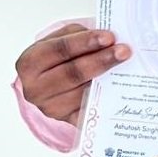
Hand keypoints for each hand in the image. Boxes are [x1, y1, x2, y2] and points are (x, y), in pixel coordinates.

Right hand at [16, 24, 130, 125]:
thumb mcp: (63, 38)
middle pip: (72, 74)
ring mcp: (51, 108)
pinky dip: (106, 101)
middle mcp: (36, 89)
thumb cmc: (59, 56)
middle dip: (101, 61)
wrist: (50, 81)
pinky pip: (91, 112)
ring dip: (108, 79)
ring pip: (83, 93)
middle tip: (124, 51)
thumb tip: (110, 40)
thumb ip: (82, 36)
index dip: (85, 43)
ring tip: (127, 66)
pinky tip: (121, 89)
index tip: (109, 37)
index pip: (59, 50)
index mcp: (30, 63)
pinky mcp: (68, 120)